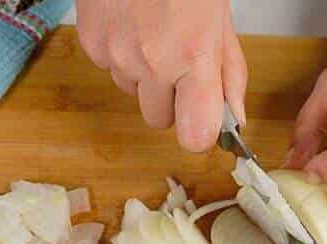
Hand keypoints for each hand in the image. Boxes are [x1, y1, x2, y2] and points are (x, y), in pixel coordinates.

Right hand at [76, 0, 246, 151]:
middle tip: (175, 61)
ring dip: (142, 74)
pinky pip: (108, 68)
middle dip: (169, 100)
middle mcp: (152, 62)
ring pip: (132, 92)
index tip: (201, 118)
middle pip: (159, 119)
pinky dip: (118, 52)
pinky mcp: (91, 41)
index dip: (198, 131)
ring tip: (151, 31)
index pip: (195, 138)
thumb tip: (235, 117)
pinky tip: (129, 21)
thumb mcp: (219, 21)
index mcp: (193, 58)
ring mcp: (117, 53)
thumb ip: (229, 73)